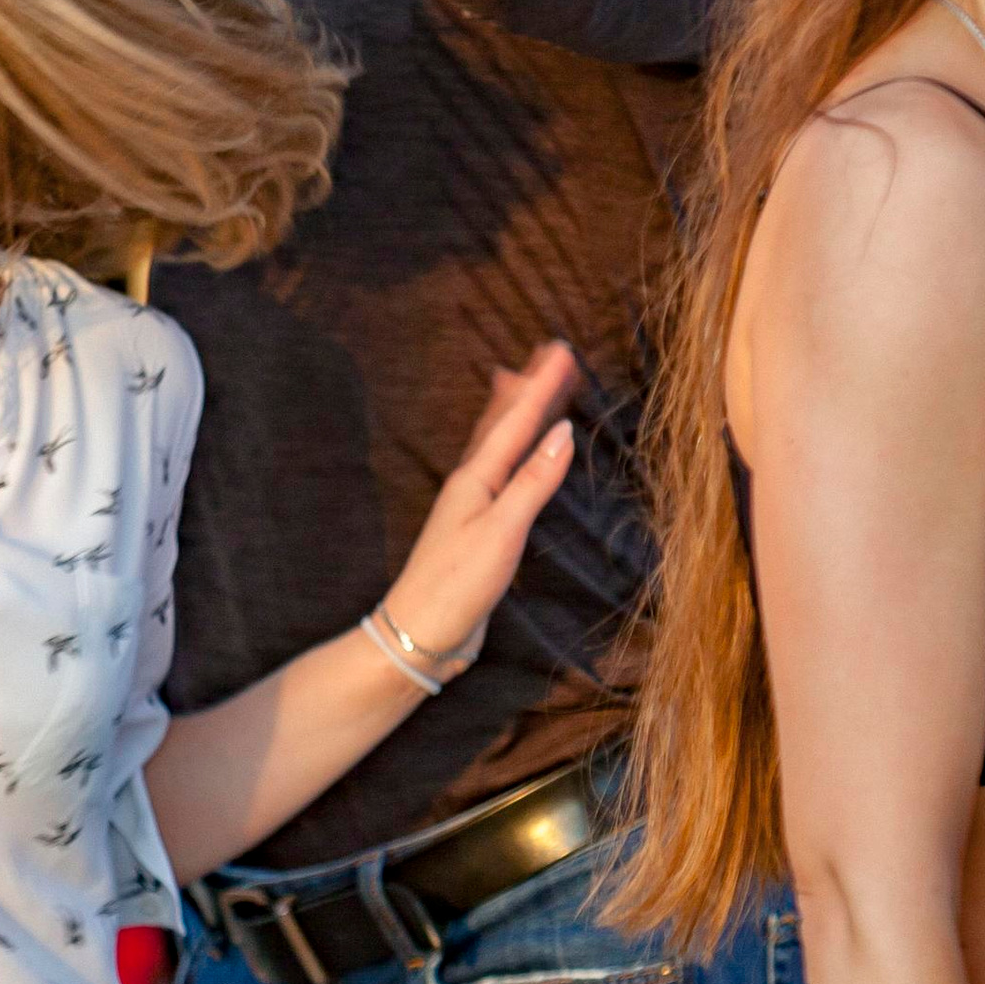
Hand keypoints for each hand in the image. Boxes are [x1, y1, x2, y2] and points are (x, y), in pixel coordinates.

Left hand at [376, 349, 578, 678]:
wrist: (421, 634)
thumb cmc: (456, 584)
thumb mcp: (502, 532)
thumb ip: (533, 482)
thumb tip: (563, 433)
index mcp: (476, 479)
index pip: (517, 422)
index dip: (541, 386)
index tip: (562, 349)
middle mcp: (473, 485)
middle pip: (504, 424)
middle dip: (528, 388)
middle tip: (549, 352)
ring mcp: (474, 507)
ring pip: (500, 446)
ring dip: (518, 413)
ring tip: (527, 383)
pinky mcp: (480, 530)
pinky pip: (503, 473)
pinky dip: (515, 451)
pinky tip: (518, 456)